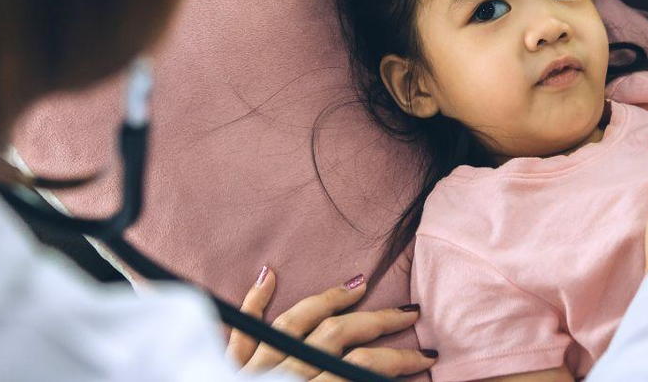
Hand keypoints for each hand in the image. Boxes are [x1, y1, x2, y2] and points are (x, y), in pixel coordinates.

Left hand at [226, 267, 437, 379]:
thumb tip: (370, 377)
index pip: (362, 368)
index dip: (398, 361)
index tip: (425, 357)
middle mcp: (281, 373)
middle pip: (337, 336)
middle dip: (378, 322)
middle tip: (409, 312)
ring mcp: (251, 366)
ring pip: (295, 320)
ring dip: (330, 299)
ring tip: (359, 285)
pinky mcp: (223, 365)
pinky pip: (238, 328)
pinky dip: (253, 299)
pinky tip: (268, 275)